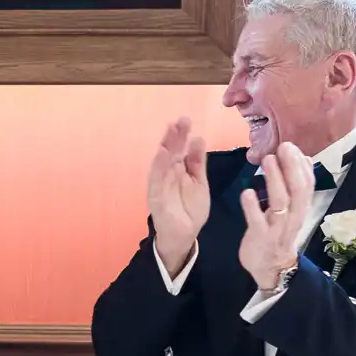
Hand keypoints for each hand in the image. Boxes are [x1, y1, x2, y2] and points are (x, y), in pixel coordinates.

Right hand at [147, 118, 209, 274]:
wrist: (184, 235)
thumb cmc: (190, 209)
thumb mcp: (199, 183)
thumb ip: (197, 163)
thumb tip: (198, 138)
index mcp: (179, 170)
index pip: (179, 148)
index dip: (181, 134)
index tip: (186, 120)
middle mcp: (168, 174)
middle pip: (170, 151)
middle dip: (174, 136)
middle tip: (181, 120)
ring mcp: (161, 184)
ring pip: (162, 162)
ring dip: (165, 146)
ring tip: (170, 131)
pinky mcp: (156, 197)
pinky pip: (156, 180)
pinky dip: (158, 167)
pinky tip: (161, 154)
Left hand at [239, 142, 313, 292]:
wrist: (271, 268)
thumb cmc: (278, 233)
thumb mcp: (291, 210)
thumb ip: (295, 187)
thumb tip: (302, 159)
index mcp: (300, 208)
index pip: (307, 184)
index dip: (301, 165)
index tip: (292, 146)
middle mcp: (293, 216)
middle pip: (297, 189)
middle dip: (291, 167)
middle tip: (283, 147)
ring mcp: (277, 227)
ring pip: (280, 201)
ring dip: (275, 179)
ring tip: (267, 160)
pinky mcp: (261, 237)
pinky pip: (257, 220)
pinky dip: (253, 206)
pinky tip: (247, 192)